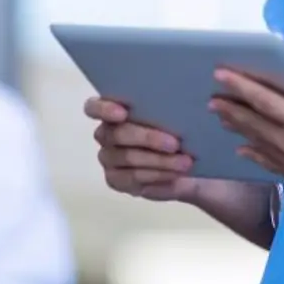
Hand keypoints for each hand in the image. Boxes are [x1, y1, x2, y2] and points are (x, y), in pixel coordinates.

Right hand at [84, 97, 199, 201]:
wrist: (190, 160)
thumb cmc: (180, 128)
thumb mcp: (180, 113)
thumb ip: (176, 105)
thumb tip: (188, 103)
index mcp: (113, 108)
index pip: (94, 107)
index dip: (104, 109)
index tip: (123, 113)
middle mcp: (106, 133)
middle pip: (116, 134)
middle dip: (147, 138)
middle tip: (175, 143)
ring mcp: (109, 158)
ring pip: (128, 158)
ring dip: (159, 161)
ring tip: (185, 162)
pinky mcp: (116, 180)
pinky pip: (133, 179)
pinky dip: (157, 176)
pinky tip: (175, 175)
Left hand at [210, 57, 283, 212]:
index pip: (267, 103)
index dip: (242, 87)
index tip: (222, 75)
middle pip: (256, 125)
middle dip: (232, 109)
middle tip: (211, 97)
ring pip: (260, 144)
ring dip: (239, 129)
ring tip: (220, 117)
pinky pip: (271, 164)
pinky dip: (254, 154)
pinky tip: (244, 149)